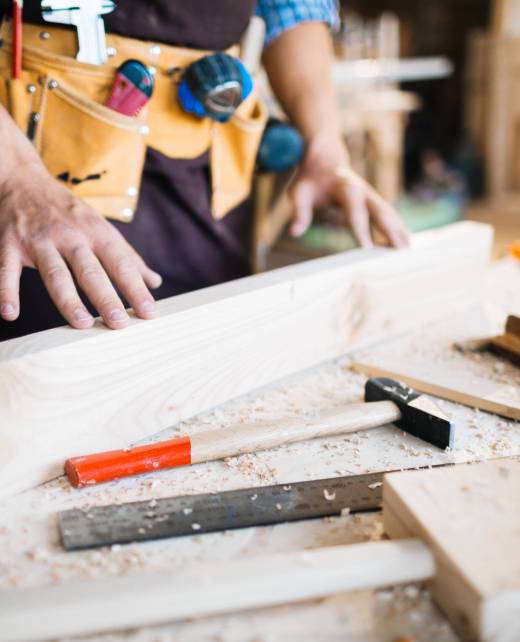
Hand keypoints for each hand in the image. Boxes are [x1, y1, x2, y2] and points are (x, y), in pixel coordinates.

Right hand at [0, 164, 161, 329]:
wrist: (22, 179)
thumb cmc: (69, 212)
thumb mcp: (100, 228)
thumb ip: (127, 257)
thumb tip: (154, 282)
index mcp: (96, 232)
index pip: (121, 264)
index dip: (136, 288)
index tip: (149, 313)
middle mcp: (70, 235)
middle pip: (90, 271)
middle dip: (106, 297)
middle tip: (120, 323)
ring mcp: (39, 240)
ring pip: (55, 273)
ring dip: (68, 299)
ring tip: (82, 324)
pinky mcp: (9, 244)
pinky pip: (7, 270)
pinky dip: (6, 290)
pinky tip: (10, 312)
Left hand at [289, 136, 408, 247]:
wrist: (324, 158)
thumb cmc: (310, 179)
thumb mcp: (299, 193)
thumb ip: (299, 213)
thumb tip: (295, 233)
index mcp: (346, 187)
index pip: (355, 213)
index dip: (362, 232)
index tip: (368, 251)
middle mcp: (364, 191)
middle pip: (382, 213)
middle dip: (391, 233)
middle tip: (400, 254)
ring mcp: (372, 196)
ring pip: (390, 215)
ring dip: (400, 233)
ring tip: (409, 255)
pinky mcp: (374, 202)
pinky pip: (390, 217)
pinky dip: (398, 230)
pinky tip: (406, 246)